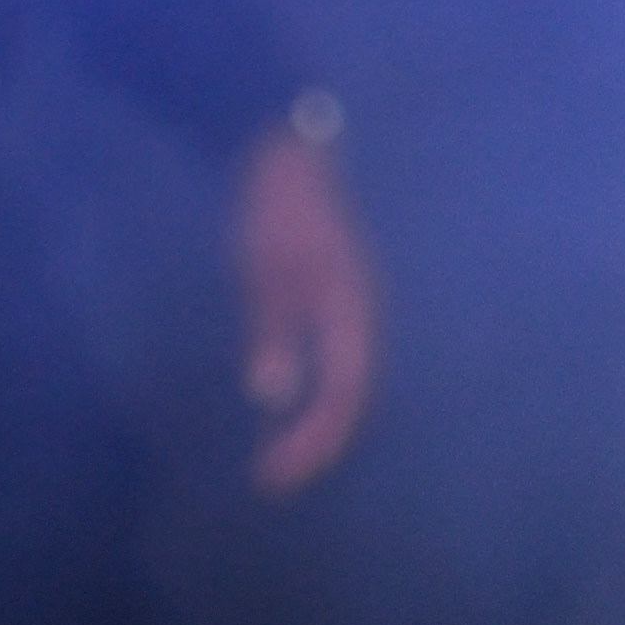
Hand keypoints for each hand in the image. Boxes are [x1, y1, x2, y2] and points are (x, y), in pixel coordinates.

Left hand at [231, 117, 378, 493]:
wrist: (291, 147)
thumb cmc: (278, 209)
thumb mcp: (267, 269)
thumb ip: (271, 330)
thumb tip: (270, 395)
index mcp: (350, 312)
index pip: (342, 397)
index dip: (311, 443)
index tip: (270, 477)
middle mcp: (357, 316)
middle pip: (349, 396)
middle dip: (315, 442)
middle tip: (271, 477)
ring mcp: (346, 305)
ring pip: (343, 380)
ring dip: (314, 420)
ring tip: (278, 453)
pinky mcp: (328, 295)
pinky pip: (329, 360)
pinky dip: (309, 392)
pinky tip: (280, 398)